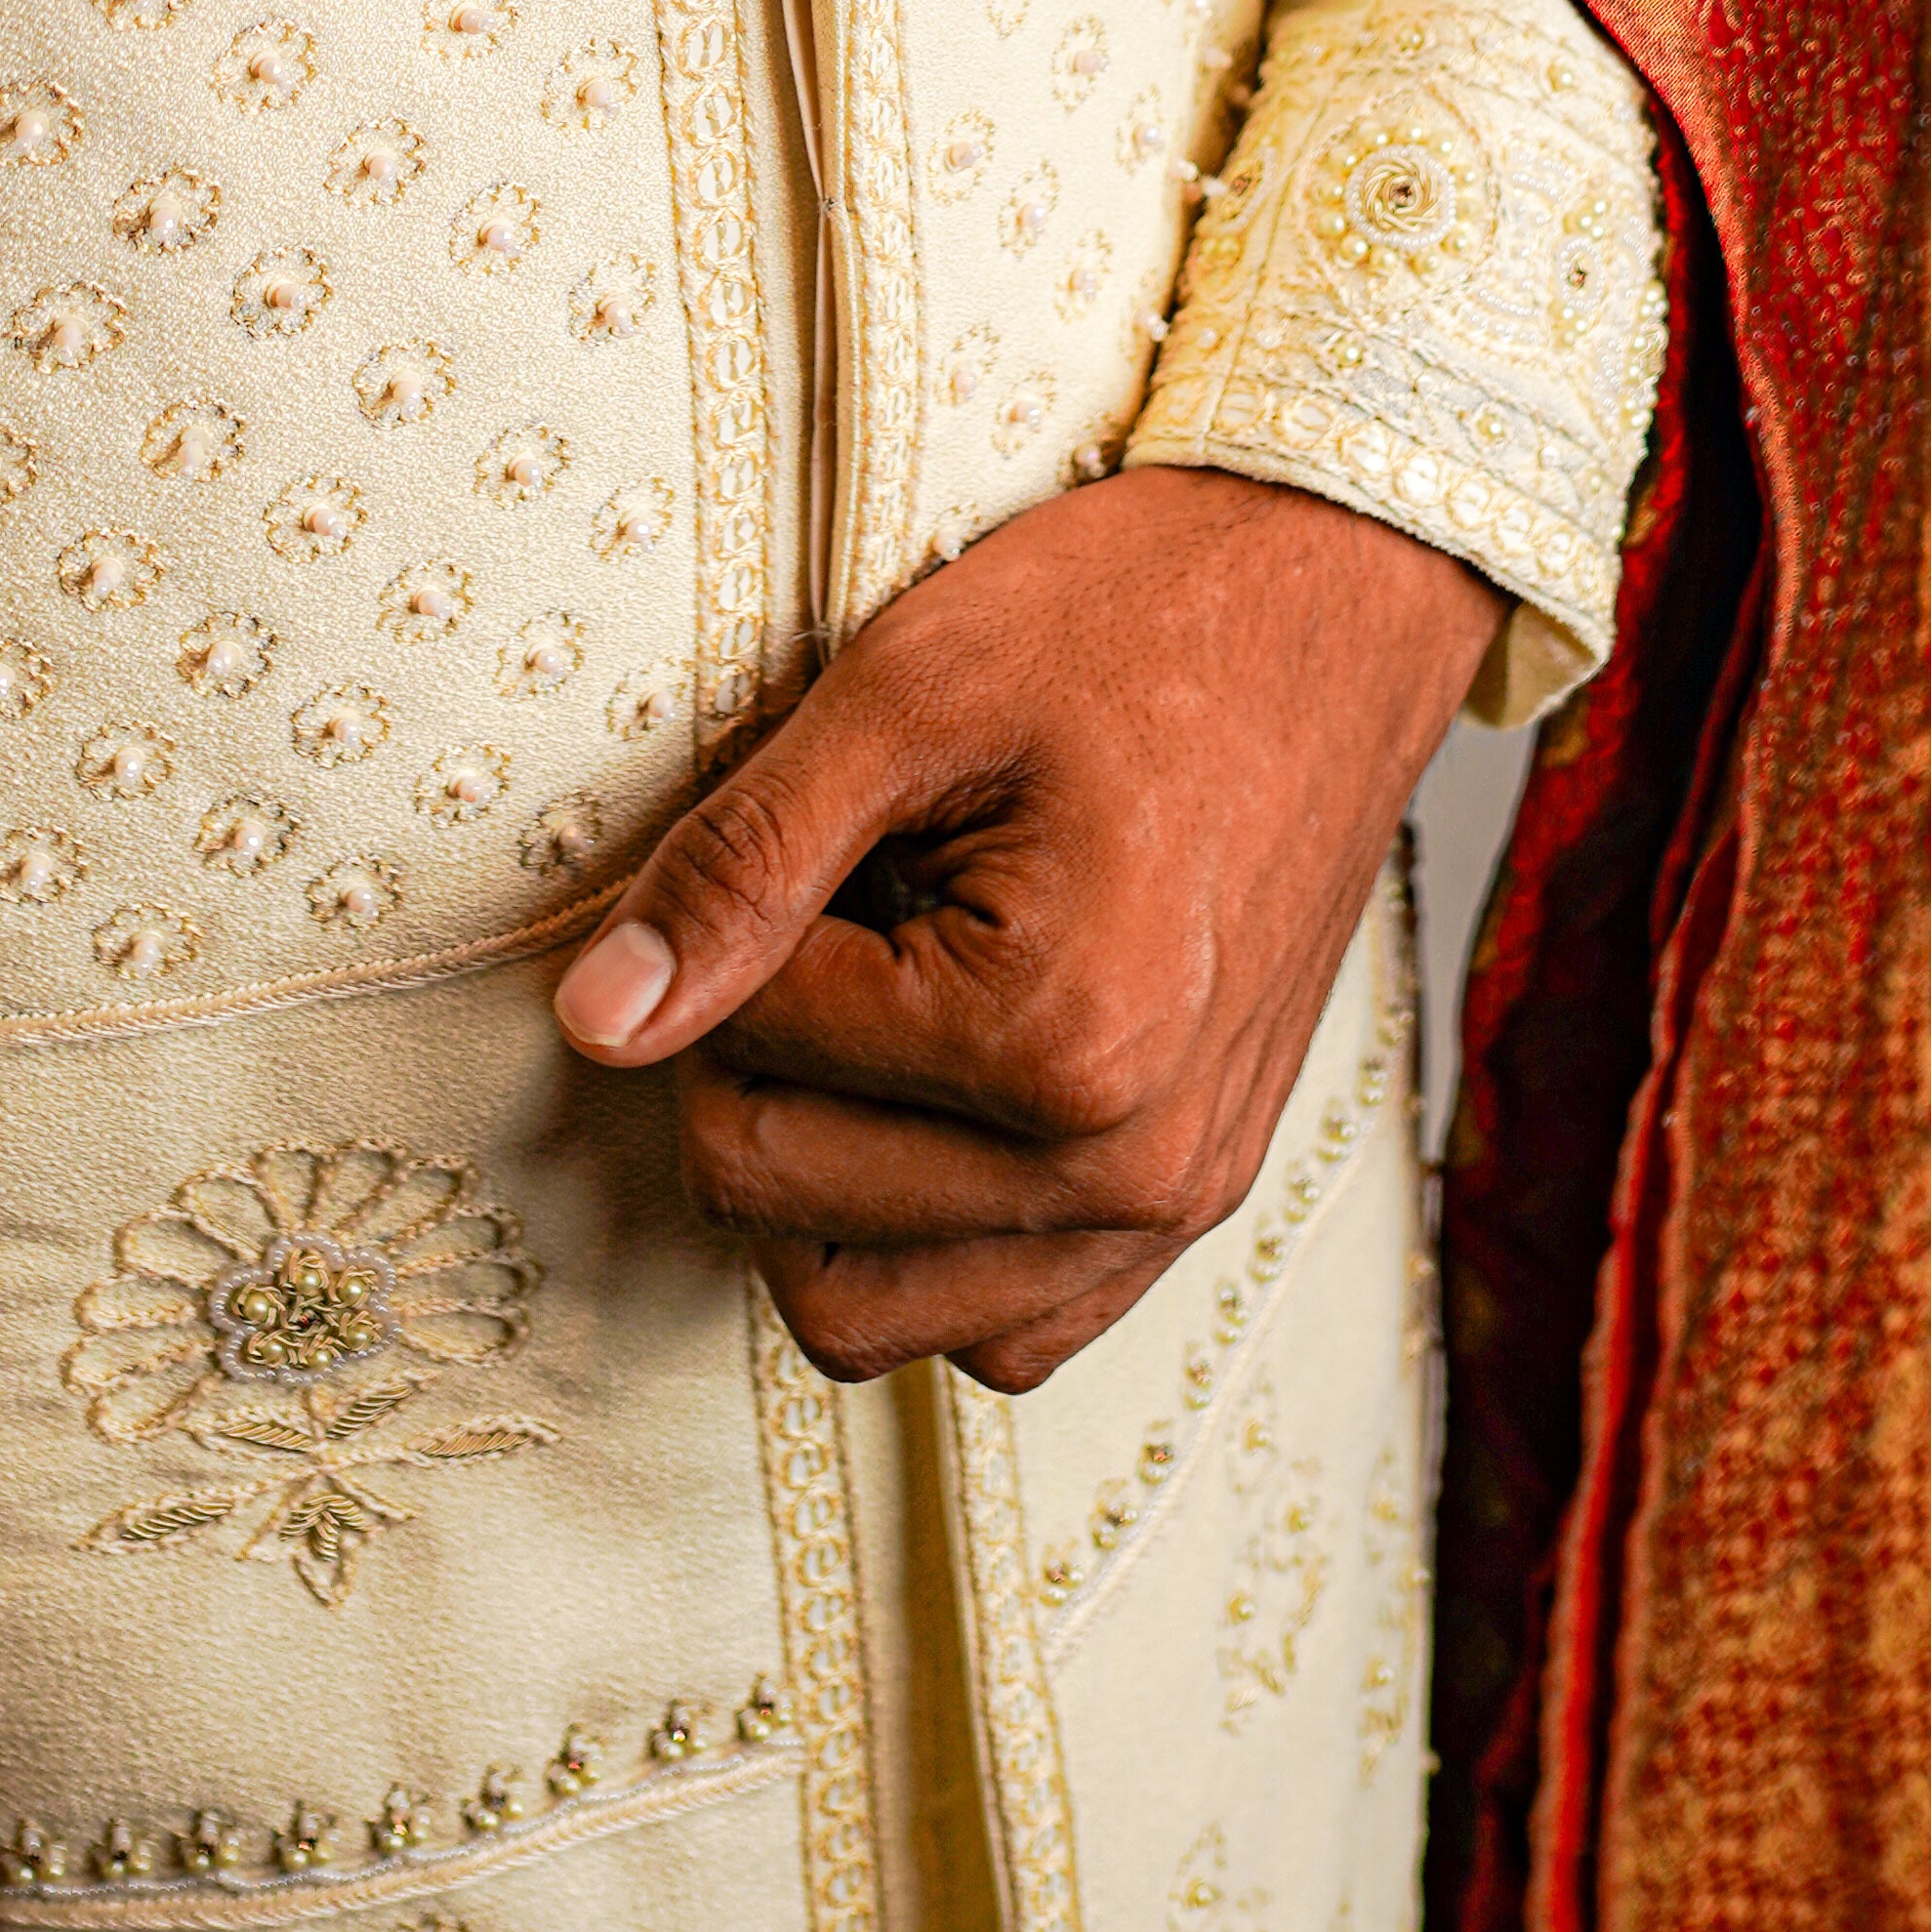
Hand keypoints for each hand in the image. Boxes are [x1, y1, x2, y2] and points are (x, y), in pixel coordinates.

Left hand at [551, 462, 1493, 1392]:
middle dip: (748, 1047)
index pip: (746, 1051)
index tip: (816, 829)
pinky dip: (917, 1242)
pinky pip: (993, 1331)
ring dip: (808, 1173)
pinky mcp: (1190, 1215)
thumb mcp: (903, 694)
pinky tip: (929, 1089)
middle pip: (774, 1199)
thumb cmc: (1126, 619)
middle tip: (828, 904)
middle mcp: (1127, 1169)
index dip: (732, 923)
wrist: (1334, 601)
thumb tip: (596, 1020)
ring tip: (871, 999)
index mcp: (1058, 1039)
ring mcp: (1170, 1213)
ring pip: (862, 1312)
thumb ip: (741, 864)